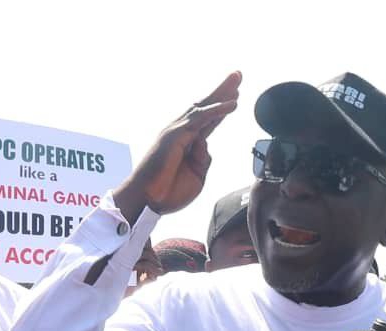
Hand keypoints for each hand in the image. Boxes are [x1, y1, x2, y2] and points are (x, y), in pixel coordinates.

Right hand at [114, 72, 241, 221]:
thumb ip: (203, 159)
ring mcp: (177, 132)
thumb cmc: (168, 192)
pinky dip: (217, 110)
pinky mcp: (175, 136)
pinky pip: (200, 120)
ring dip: (221, 92)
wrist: (148, 201)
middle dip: (222, 90)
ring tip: (236, 79)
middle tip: (237, 75)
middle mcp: (181, 133)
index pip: (208, 120)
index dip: (222, 107)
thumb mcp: (196, 176)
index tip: (236, 95)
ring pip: (203, 107)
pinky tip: (232, 103)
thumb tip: (205, 143)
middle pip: (205, 107)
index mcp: (187, 143)